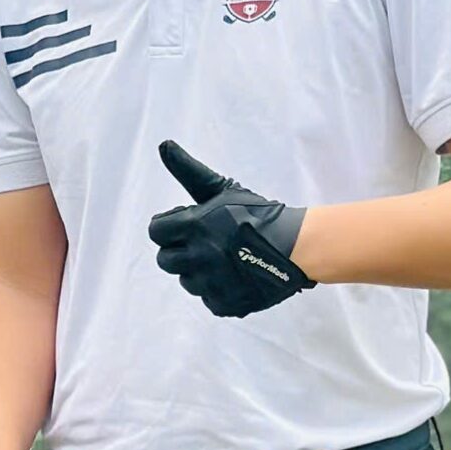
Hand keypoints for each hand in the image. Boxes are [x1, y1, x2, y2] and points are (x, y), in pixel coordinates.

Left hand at [146, 139, 313, 318]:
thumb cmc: (256, 214)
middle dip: (179, 250)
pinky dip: (217, 289)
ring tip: (224, 258)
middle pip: (165, 260)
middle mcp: (197, 258)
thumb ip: (188, 170)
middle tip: (203, 242)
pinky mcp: (224, 304)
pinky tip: (235, 274)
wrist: (295, 246)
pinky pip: (207, 298)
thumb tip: (163, 145)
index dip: (169, 226)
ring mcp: (211, 284)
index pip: (155, 232)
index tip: (187, 224)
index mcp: (192, 227)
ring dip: (198, 270)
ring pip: (187, 280)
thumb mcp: (221, 189)